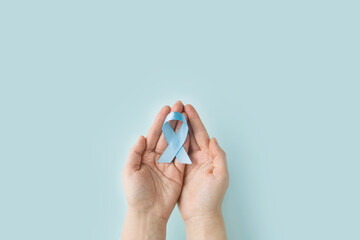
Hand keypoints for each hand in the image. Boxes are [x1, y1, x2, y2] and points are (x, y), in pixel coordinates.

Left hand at [122, 101, 188, 239]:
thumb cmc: (135, 194)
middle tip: (178, 107)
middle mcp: (157, 158)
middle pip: (167, 136)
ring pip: (176, 143)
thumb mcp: (129, 172)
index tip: (166, 110)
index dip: (160, 122)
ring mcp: (168, 164)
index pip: (154, 135)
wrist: (147, 212)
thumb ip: (135, 153)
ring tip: (186, 116)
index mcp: (144, 156)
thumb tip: (142, 137)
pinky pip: (183, 156)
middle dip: (173, 121)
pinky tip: (189, 134)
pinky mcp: (178, 173)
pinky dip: (186, 145)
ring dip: (181, 129)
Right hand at [178, 104, 228, 239]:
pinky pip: (174, 153)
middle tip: (177, 107)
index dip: (194, 120)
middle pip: (190, 134)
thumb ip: (219, 157)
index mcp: (209, 156)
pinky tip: (165, 135)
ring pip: (181, 141)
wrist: (201, 214)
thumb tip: (214, 139)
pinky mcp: (180, 170)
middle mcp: (199, 157)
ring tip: (170, 117)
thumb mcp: (221, 176)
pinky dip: (170, 143)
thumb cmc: (212, 198)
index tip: (188, 108)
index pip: (200, 134)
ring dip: (176, 128)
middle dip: (184, 120)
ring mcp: (189, 163)